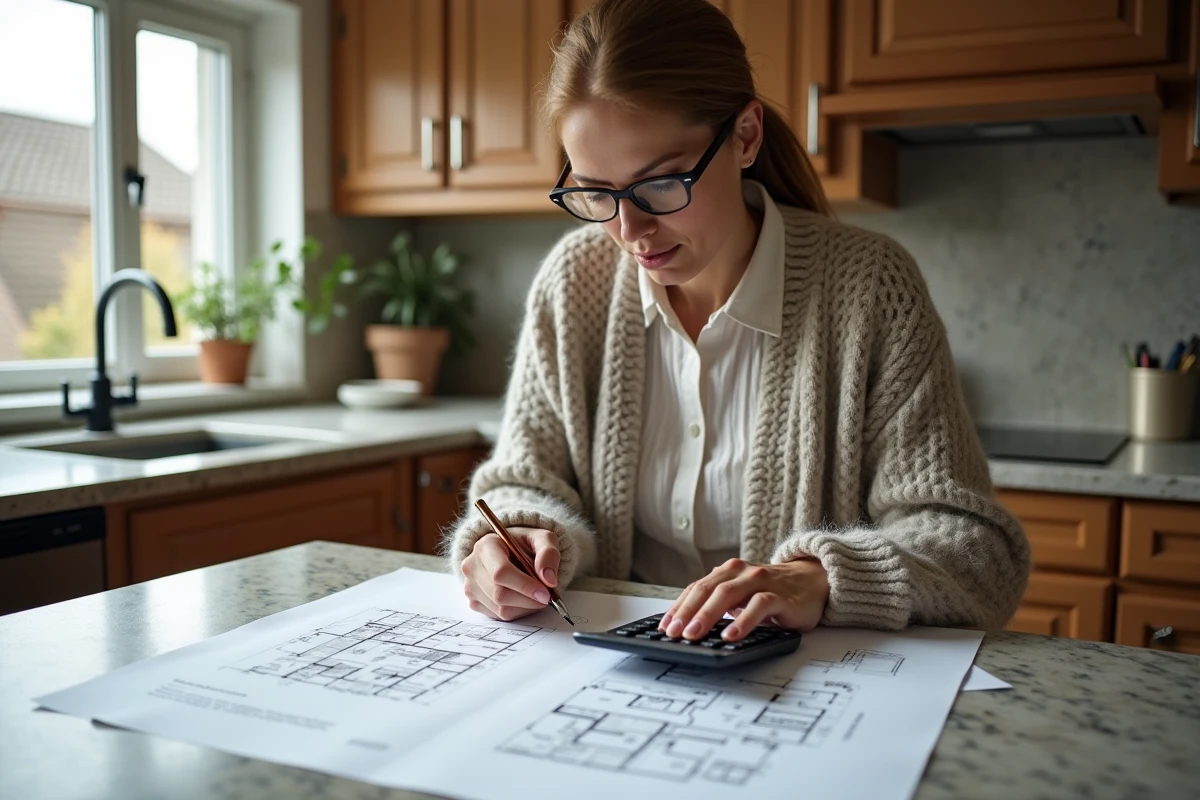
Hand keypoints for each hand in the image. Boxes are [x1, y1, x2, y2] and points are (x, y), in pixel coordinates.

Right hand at [461, 527, 559, 620]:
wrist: (510, 551)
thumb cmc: (524, 544)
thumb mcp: (542, 539)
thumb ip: (548, 554)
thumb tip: (549, 580)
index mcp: (486, 545)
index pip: (501, 572)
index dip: (525, 586)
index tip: (545, 593)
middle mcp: (472, 566)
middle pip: (499, 594)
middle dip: (527, 600)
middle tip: (546, 597)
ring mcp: (470, 585)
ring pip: (499, 608)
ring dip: (524, 607)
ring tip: (535, 596)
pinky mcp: (473, 601)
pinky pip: (497, 616)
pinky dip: (516, 611)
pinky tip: (523, 599)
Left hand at [659, 557, 828, 641]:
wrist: (813, 581)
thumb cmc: (772, 593)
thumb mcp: (742, 597)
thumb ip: (720, 606)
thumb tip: (689, 628)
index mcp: (727, 572)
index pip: (696, 588)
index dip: (679, 607)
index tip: (664, 626)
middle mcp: (741, 572)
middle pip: (707, 590)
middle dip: (687, 612)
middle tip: (673, 632)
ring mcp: (761, 581)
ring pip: (728, 594)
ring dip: (708, 615)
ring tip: (694, 634)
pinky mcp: (780, 595)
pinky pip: (759, 606)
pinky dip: (743, 620)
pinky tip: (731, 635)